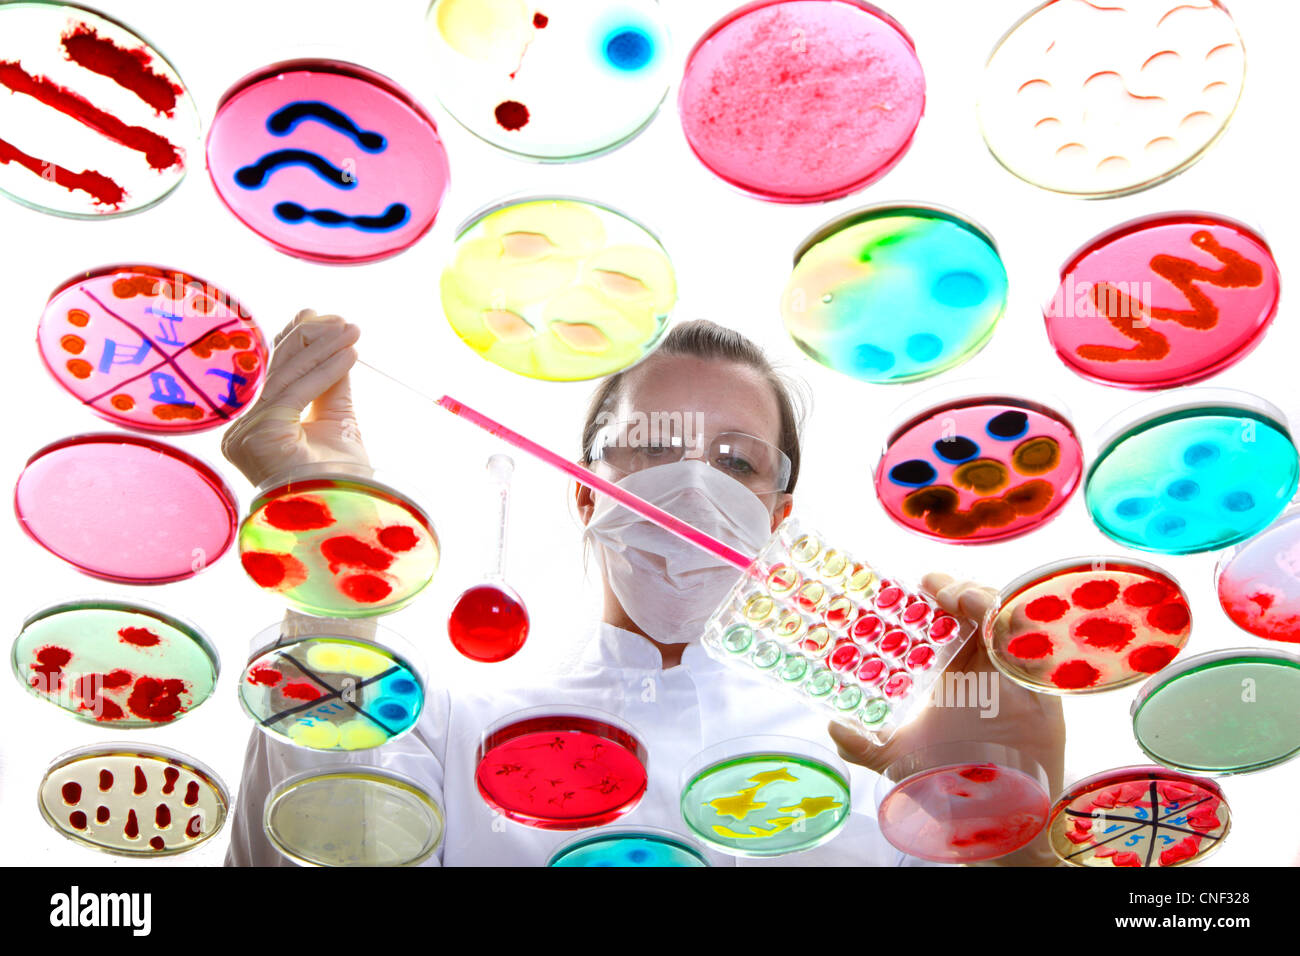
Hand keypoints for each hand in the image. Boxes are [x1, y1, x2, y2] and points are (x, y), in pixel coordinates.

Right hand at [222, 310, 367, 485]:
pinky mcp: (257, 436)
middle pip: (278, 372)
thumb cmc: (340, 482)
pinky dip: (326, 370)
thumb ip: (330, 385)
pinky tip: (350, 354)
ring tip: (353, 330)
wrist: (344, 521)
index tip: (322, 316)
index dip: (297, 342)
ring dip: (324, 349)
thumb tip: (335, 343)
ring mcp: (245, 435)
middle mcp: (243, 431)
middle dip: (312, 340)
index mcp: (258, 428)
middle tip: (345, 321)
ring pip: (287, 378)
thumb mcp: (337, 423)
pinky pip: (295, 392)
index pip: (276, 376)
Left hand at [828, 573, 1066, 865]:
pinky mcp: (1042, 694)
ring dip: (987, 601)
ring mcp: (1015, 678)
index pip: (950, 620)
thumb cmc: (953, 783)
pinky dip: (1021, 632)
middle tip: (935, 587)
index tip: (918, 585)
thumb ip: (864, 746)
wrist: (993, 820)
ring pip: (1010, 622)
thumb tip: (833, 726)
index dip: (936, 597)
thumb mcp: (900, 760)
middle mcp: (987, 668)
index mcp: (957, 672)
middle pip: (980, 611)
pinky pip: (1040, 651)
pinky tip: (996, 627)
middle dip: (959, 589)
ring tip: (962, 600)